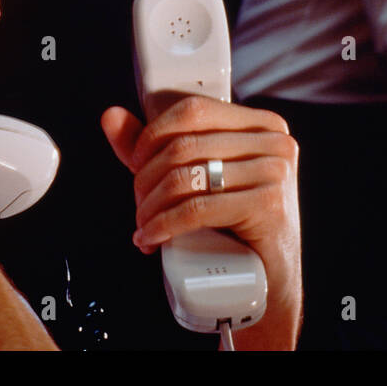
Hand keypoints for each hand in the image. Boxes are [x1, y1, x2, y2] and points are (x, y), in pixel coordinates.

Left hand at [101, 97, 301, 347]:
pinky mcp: (267, 206)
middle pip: (185, 146)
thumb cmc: (235, 223)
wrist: (271, 276)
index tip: (135, 162)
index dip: (154, 134)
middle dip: (148, 178)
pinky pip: (197, 209)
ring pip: (187, 178)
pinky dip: (164, 225)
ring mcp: (275, 173)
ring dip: (151, 206)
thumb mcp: (200, 177)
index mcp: (262, 124)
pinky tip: (151, 238)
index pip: (194, 109)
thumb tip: (111, 116)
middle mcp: (275, 142)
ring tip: (144, 224)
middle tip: (139, 204)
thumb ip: (158, 146)